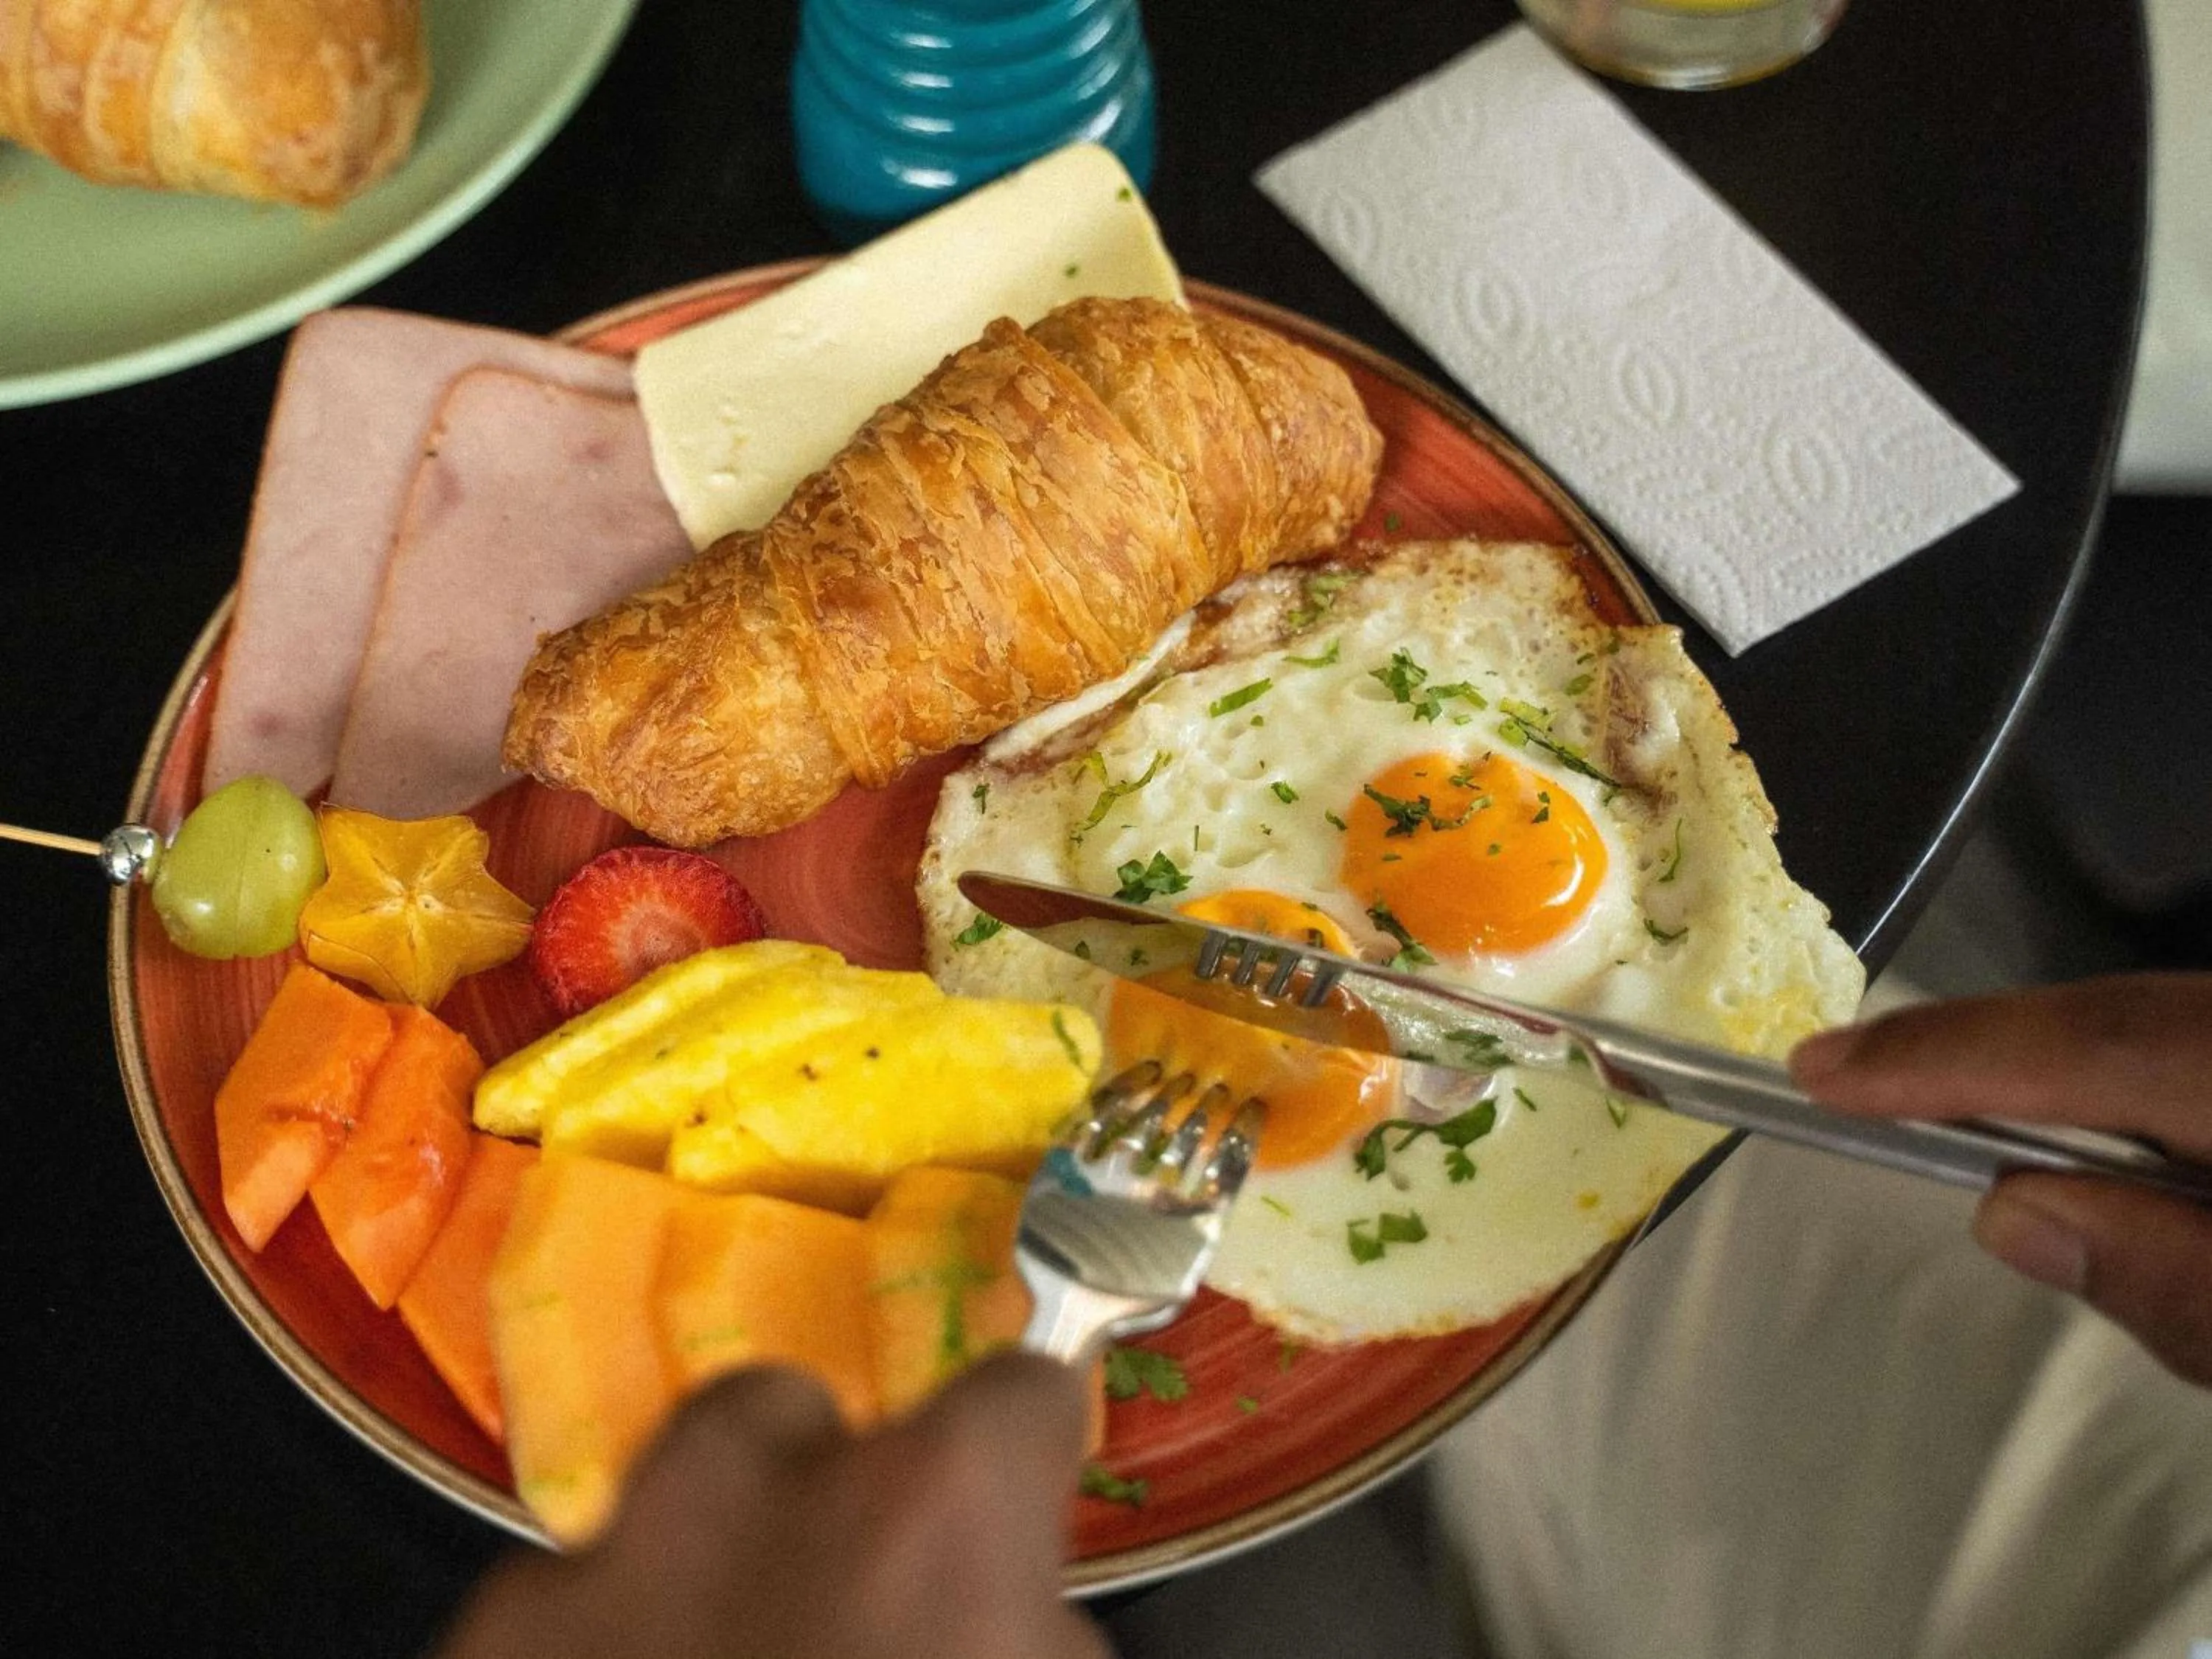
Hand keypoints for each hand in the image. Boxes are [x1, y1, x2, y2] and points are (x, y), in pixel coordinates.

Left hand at [435, 1355, 1111, 1658]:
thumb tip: (1019, 1609)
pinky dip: (591, 1656)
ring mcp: (580, 1590)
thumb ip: (1036, 1619)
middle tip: (843, 1602)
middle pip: (781, 1414)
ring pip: (641, 1524)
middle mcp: (744, 1508)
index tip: (1024, 1487)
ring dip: (689, 1580)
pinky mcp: (476, 1651)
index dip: (1024, 1451)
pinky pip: (546, 1622)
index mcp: (932, 1515)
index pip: (1016, 1397)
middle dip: (813, 1485)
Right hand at [1790, 973, 2211, 1386]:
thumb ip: (2172, 1277)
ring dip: (2040, 1063)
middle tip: (1830, 1070)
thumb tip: (2012, 1210)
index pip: (2104, 1049)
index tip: (1821, 1074)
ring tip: (1919, 1092)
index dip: (1955, 1054)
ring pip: (2156, 1027)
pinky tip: (2061, 1126)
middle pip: (2123, 1022)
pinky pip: (2181, 1049)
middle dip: (1976, 1045)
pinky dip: (2108, 1078)